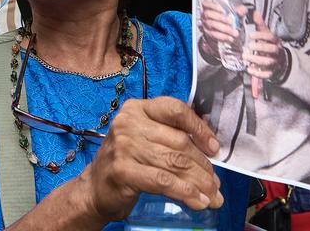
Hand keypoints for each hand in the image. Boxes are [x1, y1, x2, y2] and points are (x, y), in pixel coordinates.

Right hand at [74, 97, 223, 223]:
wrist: (94, 188)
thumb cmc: (126, 162)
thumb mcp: (146, 139)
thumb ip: (171, 136)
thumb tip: (211, 149)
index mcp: (138, 108)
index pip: (175, 110)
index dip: (199, 128)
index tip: (214, 148)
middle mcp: (128, 123)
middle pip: (179, 142)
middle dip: (203, 165)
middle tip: (215, 183)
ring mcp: (124, 146)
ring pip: (174, 163)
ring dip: (199, 182)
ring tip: (212, 196)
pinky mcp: (122, 170)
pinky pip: (163, 181)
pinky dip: (185, 192)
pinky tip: (198, 201)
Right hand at [198, 0, 239, 46]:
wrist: (225, 27)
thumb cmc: (228, 16)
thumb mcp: (234, 11)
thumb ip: (239, 10)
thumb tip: (242, 10)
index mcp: (209, 6)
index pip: (206, 3)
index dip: (213, 6)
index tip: (223, 10)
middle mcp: (205, 14)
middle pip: (209, 14)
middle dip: (220, 18)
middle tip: (231, 21)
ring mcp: (205, 23)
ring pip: (212, 25)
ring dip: (224, 29)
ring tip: (234, 32)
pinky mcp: (208, 32)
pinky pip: (214, 35)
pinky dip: (223, 36)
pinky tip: (230, 38)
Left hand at [241, 10, 284, 82]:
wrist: (280, 60)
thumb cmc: (270, 45)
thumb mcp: (266, 34)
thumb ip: (260, 24)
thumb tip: (255, 12)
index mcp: (275, 41)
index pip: (271, 37)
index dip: (261, 35)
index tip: (250, 35)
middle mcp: (276, 51)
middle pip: (271, 49)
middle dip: (260, 47)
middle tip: (248, 46)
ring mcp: (275, 62)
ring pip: (268, 62)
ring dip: (256, 60)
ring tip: (245, 57)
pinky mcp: (271, 72)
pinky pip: (266, 74)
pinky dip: (258, 73)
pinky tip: (249, 69)